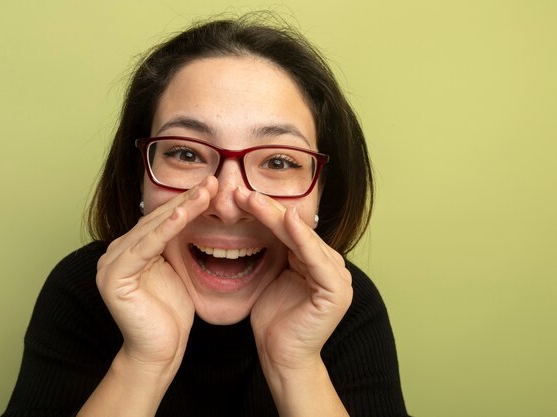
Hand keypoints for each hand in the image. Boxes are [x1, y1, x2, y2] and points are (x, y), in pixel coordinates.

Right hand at [96, 178, 217, 368]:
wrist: (160, 351)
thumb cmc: (171, 313)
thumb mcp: (176, 269)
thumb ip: (175, 244)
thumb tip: (191, 212)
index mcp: (130, 248)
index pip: (162, 219)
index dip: (187, 201)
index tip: (213, 185)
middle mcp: (116, 251)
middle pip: (157, 220)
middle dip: (187, 199)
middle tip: (213, 180)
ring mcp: (110, 263)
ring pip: (152, 229)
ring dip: (181, 209)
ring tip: (205, 191)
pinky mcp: (114, 276)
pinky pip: (144, 248)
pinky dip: (164, 231)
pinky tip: (183, 215)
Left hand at [234, 188, 352, 372]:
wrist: (280, 357)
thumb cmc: (275, 320)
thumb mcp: (273, 276)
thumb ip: (278, 251)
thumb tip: (264, 220)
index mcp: (318, 262)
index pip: (291, 230)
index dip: (267, 212)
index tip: (240, 196)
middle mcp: (332, 266)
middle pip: (297, 231)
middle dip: (269, 210)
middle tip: (243, 192)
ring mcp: (338, 278)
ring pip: (304, 239)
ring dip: (279, 218)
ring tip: (254, 200)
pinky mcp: (336, 291)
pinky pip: (315, 259)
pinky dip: (301, 238)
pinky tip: (287, 220)